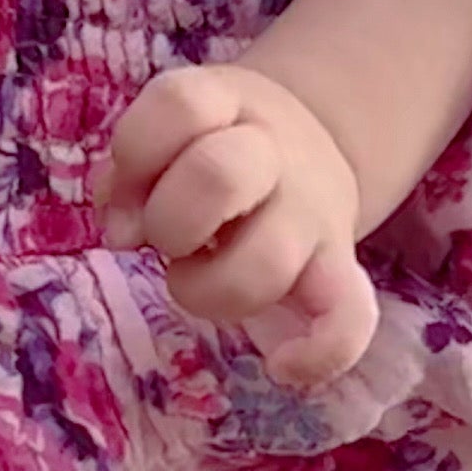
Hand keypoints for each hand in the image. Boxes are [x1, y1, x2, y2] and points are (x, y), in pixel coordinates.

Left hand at [94, 63, 378, 390]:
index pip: (180, 104)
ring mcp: (313, 214)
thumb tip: (122, 230)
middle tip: (162, 238)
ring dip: (208, 287)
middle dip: (169, 221)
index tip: (128, 191)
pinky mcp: (339, 271)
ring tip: (194, 279)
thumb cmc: (210, 148)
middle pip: (220, 175)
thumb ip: (128, 170)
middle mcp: (276, 154)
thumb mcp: (166, 134)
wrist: (308, 149)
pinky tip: (281, 366)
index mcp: (225, 104)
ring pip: (269, 260)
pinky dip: (318, 352)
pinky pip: (349, 320)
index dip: (138, 151)